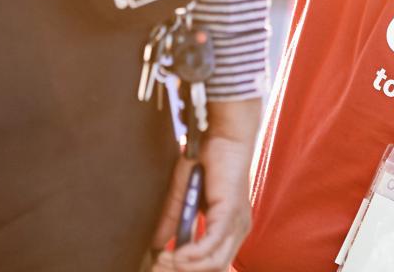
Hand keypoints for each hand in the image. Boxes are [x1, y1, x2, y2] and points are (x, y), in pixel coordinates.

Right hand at [149, 134, 253, 271]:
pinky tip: (177, 255)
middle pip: (213, 268)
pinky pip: (213, 244)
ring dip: (186, 266)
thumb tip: (157, 245)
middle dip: (182, 271)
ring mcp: (237, 224)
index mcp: (228, 229)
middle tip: (158, 267)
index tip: (158, 265)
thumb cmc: (206, 161)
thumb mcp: (182, 196)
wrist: (223, 136)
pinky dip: (194, 254)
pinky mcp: (230, 213)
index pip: (211, 265)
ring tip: (164, 260)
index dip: (185, 269)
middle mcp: (237, 232)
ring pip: (214, 263)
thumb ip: (172, 221)